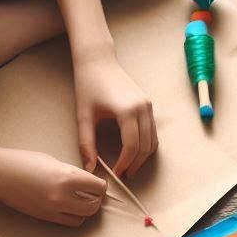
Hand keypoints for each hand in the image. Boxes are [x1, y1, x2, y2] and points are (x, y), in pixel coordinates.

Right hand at [0, 148, 106, 225]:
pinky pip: (69, 222)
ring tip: (81, 200)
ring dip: (86, 210)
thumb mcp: (54, 162)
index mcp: (67, 177)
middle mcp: (63, 196)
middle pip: (94, 206)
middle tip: (93, 193)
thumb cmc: (24, 161)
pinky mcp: (45, 217)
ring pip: (83, 217)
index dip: (101, 185)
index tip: (98, 183)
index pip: (99, 187)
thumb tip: (87, 182)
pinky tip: (69, 206)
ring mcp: (54, 209)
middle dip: (97, 199)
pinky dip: (74, 215)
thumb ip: (73, 173)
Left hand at [73, 50, 156, 177]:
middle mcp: (142, 109)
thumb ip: (86, 144)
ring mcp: (148, 106)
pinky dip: (146, 145)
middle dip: (135, 164)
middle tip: (124, 175)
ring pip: (153, 141)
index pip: (131, 146)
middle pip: (145, 147)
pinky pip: (153, 132)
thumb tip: (89, 168)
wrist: (98, 60)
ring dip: (143, 157)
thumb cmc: (88, 85)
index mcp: (126, 111)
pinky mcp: (149, 105)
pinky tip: (134, 152)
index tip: (116, 173)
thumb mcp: (83, 116)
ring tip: (130, 166)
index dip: (124, 164)